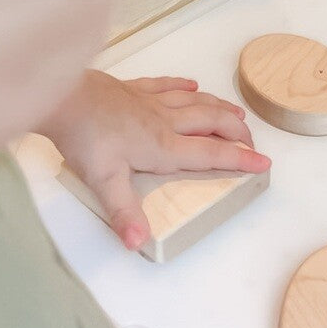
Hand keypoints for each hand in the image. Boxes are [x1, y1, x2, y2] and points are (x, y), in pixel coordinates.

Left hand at [42, 69, 270, 250]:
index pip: (211, 153)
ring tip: (235, 113)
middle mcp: (164, 121)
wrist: (62, 96)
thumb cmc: (84, 137)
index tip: (264, 163)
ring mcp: (149, 102)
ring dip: (218, 107)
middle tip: (252, 142)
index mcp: (163, 146)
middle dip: (237, 132)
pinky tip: (192, 84)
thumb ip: (124, 212)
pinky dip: (183, 85)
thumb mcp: (103, 181)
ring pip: (194, 102)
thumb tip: (137, 242)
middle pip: (212, 123)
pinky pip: (166, 85)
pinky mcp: (133, 88)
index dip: (240, 159)